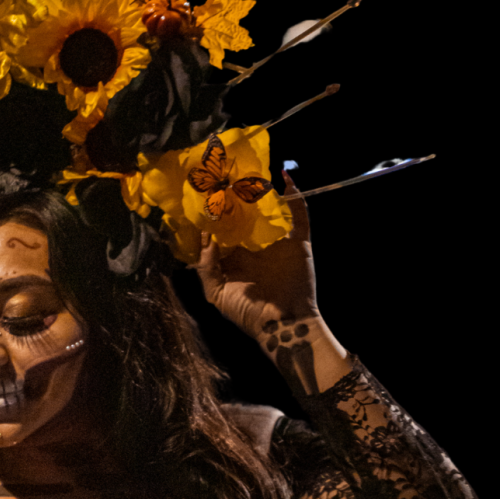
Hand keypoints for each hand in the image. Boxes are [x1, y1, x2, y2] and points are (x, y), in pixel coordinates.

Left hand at [193, 172, 319, 339]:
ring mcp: (276, 241)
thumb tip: (207, 237)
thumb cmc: (248, 312)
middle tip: (222, 180)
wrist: (283, 323)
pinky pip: (298, 214)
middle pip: (243, 216)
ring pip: (267, 211)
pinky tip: (284, 179)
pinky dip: (295, 196)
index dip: (211, 218)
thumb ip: (207, 266)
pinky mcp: (297, 240)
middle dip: (233, 199)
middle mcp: (253, 246)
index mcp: (234, 257)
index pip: (221, 231)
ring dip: (260, 194)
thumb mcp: (216, 293)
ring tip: (248, 175)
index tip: (201, 201)